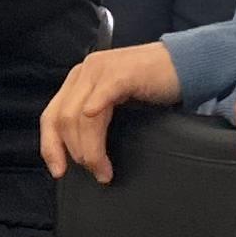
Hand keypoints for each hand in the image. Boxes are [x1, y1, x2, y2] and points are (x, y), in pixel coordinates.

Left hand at [38, 41, 182, 181]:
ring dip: (89, 149)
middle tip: (93, 172)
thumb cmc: (152, 86)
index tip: (58, 171)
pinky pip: (101, 99)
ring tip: (103, 169)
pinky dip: (95, 122)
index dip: (50, 146)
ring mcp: (101, 70)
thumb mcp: (114, 102)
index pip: (50, 115)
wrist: (185, 64)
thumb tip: (81, 155)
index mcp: (79, 79)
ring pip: (79, 116)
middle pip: (62, 118)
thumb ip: (94, 120)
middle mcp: (85, 72)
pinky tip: (99, 143)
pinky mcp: (122, 73)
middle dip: (74, 151)